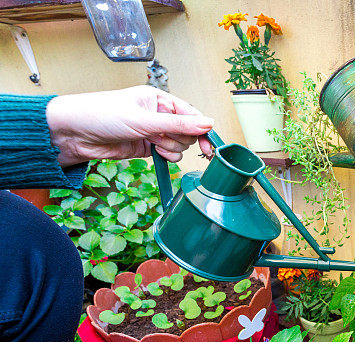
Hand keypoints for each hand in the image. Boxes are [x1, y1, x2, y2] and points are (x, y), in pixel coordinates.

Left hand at [46, 85, 214, 165]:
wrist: (74, 134)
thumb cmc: (101, 114)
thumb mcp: (144, 119)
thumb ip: (178, 124)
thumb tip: (208, 123)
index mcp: (158, 99)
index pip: (190, 112)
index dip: (201, 127)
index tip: (209, 142)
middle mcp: (157, 114)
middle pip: (187, 131)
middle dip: (181, 138)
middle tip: (166, 138)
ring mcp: (152, 132)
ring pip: (179, 145)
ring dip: (172, 148)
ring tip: (154, 144)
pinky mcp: (146, 148)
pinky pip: (168, 155)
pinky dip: (166, 157)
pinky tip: (155, 152)